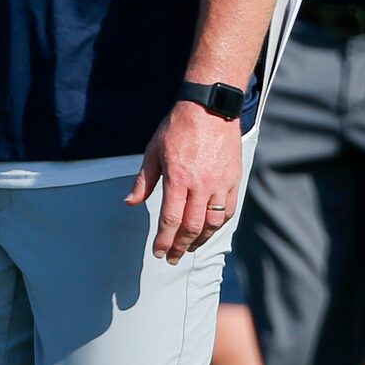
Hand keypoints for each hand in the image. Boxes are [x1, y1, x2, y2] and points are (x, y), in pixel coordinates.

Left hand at [127, 101, 240, 264]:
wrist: (209, 107)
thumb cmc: (179, 126)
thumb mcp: (153, 150)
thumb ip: (143, 181)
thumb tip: (130, 202)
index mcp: (178, 178)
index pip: (171, 219)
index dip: (164, 240)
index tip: (159, 252)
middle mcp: (201, 184)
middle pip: (192, 227)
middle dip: (181, 247)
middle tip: (173, 258)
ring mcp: (220, 183)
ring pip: (212, 223)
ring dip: (200, 240)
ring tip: (190, 248)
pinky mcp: (233, 179)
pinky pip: (228, 210)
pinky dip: (218, 225)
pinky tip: (209, 230)